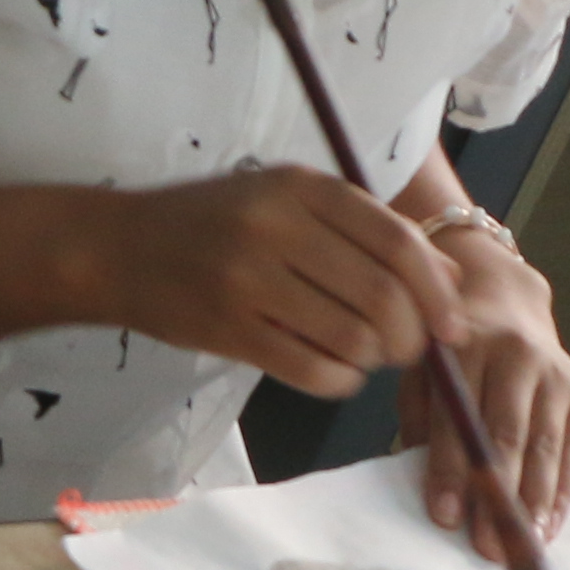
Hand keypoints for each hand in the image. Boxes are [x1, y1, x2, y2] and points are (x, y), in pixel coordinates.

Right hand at [81, 168, 461, 392]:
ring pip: (352, 337)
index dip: (437, 289)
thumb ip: (362, 229)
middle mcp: (276, 227)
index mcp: (299, 187)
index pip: (395, 240)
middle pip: (381, 295)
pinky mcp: (228, 330)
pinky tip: (336, 372)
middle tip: (407, 348)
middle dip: (411, 335)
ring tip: (366, 356)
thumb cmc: (212, 222)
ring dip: (375, 359)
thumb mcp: (284, 199)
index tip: (453, 322)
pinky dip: (340, 381)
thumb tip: (450, 281)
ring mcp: (248, 280)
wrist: (116, 249)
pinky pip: (312, 369)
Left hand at [407, 235, 569, 538]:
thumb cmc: (450, 353)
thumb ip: (423, 423)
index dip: (449, 470)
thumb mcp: (421, 372)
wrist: (506, 302)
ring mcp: (556, 372)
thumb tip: (438, 491)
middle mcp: (514, 354)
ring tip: (522, 549)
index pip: (455, 418)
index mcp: (464, 346)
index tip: (444, 517)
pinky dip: (561, 494)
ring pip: (545, 447)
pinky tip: (547, 528)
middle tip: (487, 548)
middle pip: (507, 435)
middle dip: (497, 497)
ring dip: (533, 504)